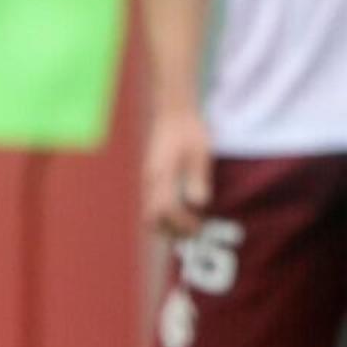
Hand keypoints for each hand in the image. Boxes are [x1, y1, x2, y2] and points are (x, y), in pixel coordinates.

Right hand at [143, 107, 213, 240]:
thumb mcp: (199, 152)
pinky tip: (183, 214)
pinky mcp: (150, 180)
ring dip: (167, 226)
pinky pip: (152, 206)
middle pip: (152, 218)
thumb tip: (198, 203)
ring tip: (191, 226)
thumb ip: (197, 177)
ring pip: (149, 214)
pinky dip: (164, 217)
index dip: (182, 223)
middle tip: (195, 233)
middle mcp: (149, 181)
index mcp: (160, 174)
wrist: (172, 113)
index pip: (166, 210)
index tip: (199, 227)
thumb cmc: (189, 130)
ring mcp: (147, 181)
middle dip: (172, 231)